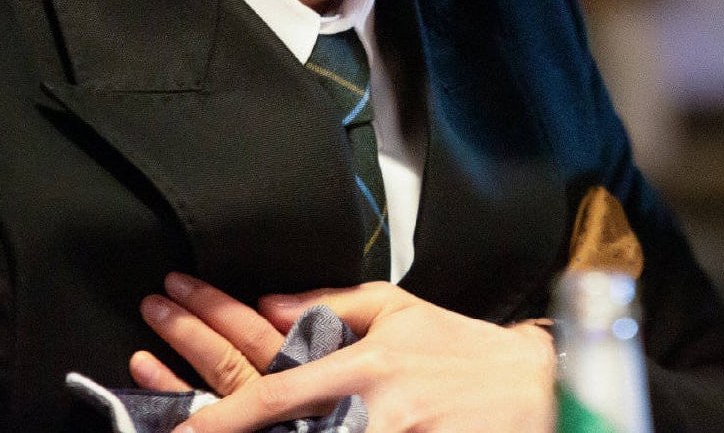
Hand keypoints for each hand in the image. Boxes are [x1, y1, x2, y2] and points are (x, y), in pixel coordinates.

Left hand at [134, 274, 556, 432]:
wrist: (540, 391)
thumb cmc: (468, 353)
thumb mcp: (403, 312)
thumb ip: (332, 305)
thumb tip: (269, 303)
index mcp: (366, 362)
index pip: (274, 392)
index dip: (221, 416)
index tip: (183, 428)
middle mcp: (373, 408)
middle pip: (285, 430)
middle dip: (228, 426)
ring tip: (215, 432)